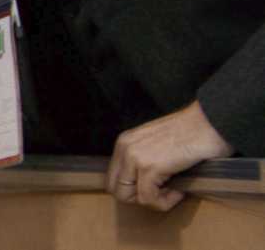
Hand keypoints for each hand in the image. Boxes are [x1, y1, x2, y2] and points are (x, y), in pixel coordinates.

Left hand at [106, 101, 232, 210]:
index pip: (114, 178)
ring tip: (175, 190)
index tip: (160, 186)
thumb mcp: (157, 144)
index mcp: (125, 142)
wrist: (211, 123)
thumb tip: (144, 186)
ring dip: (154, 201)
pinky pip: (147, 198)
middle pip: (116, 190)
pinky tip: (181, 190)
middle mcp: (124, 148)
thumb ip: (144, 159)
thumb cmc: (193, 134)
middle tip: (165, 192)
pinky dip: (165, 202)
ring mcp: (135, 156)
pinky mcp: (150, 166)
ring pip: (127, 197)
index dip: (136, 190)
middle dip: (141, 198)